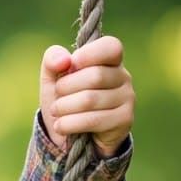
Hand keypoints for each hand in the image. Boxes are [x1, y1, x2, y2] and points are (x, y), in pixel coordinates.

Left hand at [39, 35, 134, 157]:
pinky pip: (93, 120)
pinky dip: (69, 124)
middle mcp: (123, 76)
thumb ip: (52, 60)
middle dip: (65, 87)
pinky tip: (60, 125)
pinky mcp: (124, 119)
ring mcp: (127, 98)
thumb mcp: (52, 76)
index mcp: (109, 59)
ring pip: (90, 100)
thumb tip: (65, 60)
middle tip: (57, 95)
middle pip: (94, 76)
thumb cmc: (64, 98)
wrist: (70, 134)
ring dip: (63, 107)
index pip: (111, 46)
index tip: (70, 66)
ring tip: (56, 111)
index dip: (88, 54)